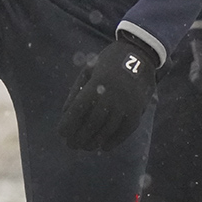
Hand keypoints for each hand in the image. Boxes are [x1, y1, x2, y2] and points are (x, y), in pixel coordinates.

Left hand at [58, 33, 157, 151]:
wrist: (140, 55)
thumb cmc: (108, 63)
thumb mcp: (89, 70)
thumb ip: (77, 91)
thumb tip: (66, 114)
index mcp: (97, 83)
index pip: (79, 109)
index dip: (68, 123)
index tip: (61, 133)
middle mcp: (112, 96)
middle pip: (92, 123)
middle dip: (79, 136)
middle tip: (70, 145)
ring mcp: (126, 105)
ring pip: (108, 130)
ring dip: (94, 141)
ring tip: (84, 147)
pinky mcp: (138, 111)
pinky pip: (125, 131)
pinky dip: (114, 141)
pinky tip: (104, 147)